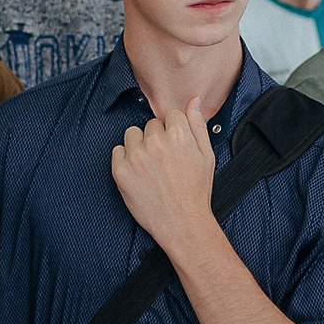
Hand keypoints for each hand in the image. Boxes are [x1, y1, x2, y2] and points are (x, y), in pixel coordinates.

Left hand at [111, 97, 218, 260]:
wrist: (182, 223)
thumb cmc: (196, 192)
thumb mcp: (206, 156)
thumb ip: (198, 125)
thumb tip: (194, 100)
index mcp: (178, 136)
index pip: (170, 115)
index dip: (174, 131)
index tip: (175, 146)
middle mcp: (155, 142)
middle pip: (151, 124)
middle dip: (157, 138)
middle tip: (164, 161)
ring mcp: (136, 156)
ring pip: (132, 134)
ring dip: (139, 145)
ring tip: (150, 166)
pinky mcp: (121, 170)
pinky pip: (117, 151)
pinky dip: (125, 160)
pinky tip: (139, 173)